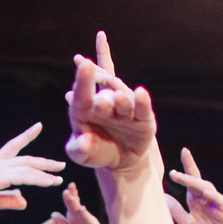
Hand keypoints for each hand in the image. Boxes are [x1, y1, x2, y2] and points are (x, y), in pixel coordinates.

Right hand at [0, 125, 66, 223]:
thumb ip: (9, 200)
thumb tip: (24, 201)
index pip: (13, 146)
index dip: (26, 136)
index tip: (38, 126)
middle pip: (27, 159)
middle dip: (45, 162)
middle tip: (61, 165)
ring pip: (28, 169)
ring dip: (45, 174)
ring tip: (59, 179)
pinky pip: (24, 177)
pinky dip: (38, 180)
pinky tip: (49, 183)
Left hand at [57, 180, 114, 223]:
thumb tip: (53, 214)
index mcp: (74, 216)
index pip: (71, 204)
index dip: (68, 196)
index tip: (64, 189)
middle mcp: (82, 217)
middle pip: (76, 205)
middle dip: (72, 197)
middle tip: (67, 190)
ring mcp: (89, 222)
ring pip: (82, 212)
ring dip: (77, 205)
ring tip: (73, 198)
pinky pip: (89, 222)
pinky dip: (85, 216)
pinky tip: (82, 210)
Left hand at [63, 31, 158, 173]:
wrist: (119, 162)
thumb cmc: (95, 152)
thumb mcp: (81, 155)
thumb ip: (79, 149)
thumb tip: (85, 142)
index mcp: (85, 107)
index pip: (82, 92)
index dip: (82, 78)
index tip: (81, 61)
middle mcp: (106, 103)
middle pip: (104, 93)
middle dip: (103, 90)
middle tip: (99, 94)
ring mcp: (125, 109)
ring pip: (123, 100)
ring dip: (121, 99)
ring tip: (118, 98)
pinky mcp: (143, 118)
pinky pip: (142, 109)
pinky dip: (142, 101)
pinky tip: (141, 93)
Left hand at [167, 151, 222, 223]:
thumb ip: (176, 211)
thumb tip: (162, 198)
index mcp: (197, 200)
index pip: (191, 181)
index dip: (186, 168)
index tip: (180, 156)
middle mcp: (207, 199)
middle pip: (198, 181)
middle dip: (188, 172)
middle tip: (176, 170)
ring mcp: (217, 204)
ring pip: (208, 188)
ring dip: (196, 183)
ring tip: (185, 178)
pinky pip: (220, 201)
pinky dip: (213, 196)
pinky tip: (205, 193)